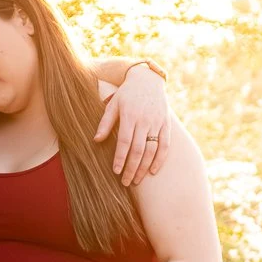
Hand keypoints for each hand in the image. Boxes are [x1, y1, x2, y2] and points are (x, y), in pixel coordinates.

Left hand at [94, 63, 169, 185]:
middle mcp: (144, 120)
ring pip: (152, 150)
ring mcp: (157, 123)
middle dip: (132, 168)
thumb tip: (96, 140)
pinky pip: (165, 145)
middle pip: (138, 149)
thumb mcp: (113, 104)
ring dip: (144, 167)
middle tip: (125, 182)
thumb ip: (105, 123)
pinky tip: (153, 171)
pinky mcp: (166, 124)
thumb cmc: (126, 94)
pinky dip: (160, 159)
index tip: (115, 171)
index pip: (124, 142)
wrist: (148, 80)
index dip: (120, 158)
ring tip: (136, 180)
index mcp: (129, 115)